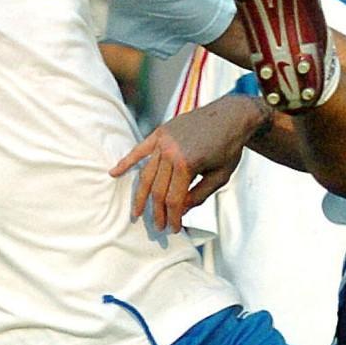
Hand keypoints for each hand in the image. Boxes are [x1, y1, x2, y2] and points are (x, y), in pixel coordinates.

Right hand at [110, 96, 263, 232]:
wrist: (231, 115)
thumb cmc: (230, 147)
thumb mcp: (220, 177)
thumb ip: (199, 196)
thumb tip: (181, 210)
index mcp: (186, 164)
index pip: (174, 199)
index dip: (174, 217)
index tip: (175, 229)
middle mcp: (170, 152)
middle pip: (158, 190)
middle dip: (158, 211)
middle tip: (159, 226)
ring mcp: (163, 141)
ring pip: (147, 174)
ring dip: (141, 195)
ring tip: (137, 212)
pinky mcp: (161, 132)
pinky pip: (140, 149)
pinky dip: (127, 161)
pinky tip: (114, 172)